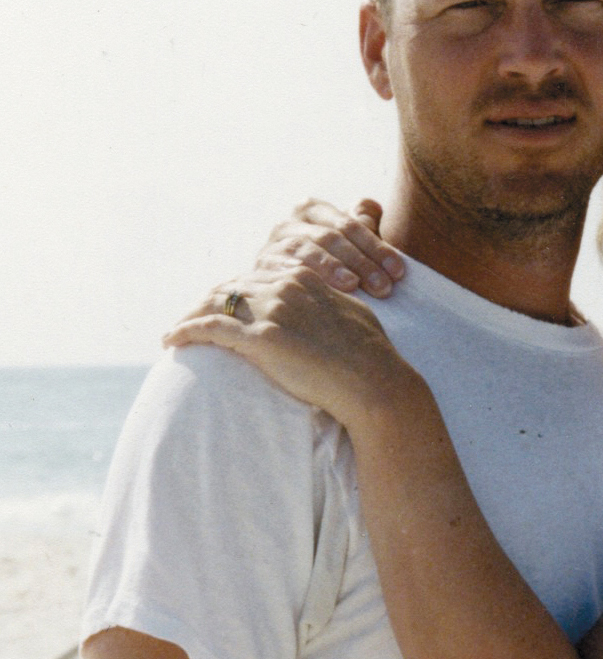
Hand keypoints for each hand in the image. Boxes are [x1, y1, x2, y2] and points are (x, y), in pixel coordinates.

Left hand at [163, 268, 419, 428]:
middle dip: (208, 302)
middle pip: (230, 287)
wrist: (375, 382)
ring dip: (190, 315)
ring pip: (215, 303)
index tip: (222, 305)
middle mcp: (285, 288)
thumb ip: (330, 302)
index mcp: (305, 279)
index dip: (234, 291)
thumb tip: (324, 306)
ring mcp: (272, 312)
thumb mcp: (353, 314)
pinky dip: (186, 331)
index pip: (255, 277)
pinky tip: (171, 340)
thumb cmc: (371, 356)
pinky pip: (209, 328)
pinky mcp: (261, 339)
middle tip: (191, 319)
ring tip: (176, 331)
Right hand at [258, 198, 404, 296]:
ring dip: (333, 269)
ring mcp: (272, 244)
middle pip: (331, 238)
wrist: (284, 290)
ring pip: (307, 251)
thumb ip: (361, 225)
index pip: (349, 225)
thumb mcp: (348, 243)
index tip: (399, 272)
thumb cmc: (330, 264)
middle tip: (384, 287)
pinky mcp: (262, 267)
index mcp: (313, 209)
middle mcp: (289, 222)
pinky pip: (284, 270)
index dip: (377, 247)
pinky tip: (321, 291)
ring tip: (353, 285)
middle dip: (361, 263)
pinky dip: (304, 278)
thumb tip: (371, 208)